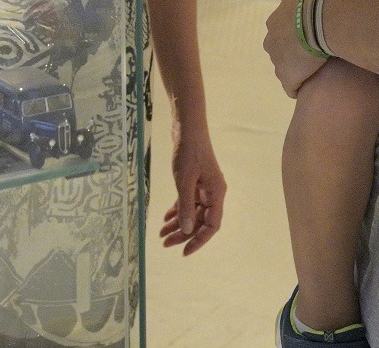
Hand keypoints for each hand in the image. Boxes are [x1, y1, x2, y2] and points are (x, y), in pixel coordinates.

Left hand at [158, 126, 226, 254]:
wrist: (187, 127)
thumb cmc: (188, 152)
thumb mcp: (185, 181)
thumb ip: (186, 206)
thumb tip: (186, 231)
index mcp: (216, 193)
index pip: (212, 225)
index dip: (199, 240)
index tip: (184, 251)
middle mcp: (213, 193)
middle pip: (200, 220)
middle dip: (183, 234)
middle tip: (165, 243)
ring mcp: (204, 187)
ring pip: (192, 212)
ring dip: (178, 223)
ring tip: (161, 233)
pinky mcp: (195, 181)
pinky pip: (188, 201)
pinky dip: (178, 210)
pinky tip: (165, 218)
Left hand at [263, 0, 328, 97]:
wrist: (323, 21)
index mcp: (274, 22)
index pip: (283, 29)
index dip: (297, 30)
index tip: (311, 30)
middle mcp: (271, 42)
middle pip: (281, 49)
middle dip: (294, 50)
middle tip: (315, 48)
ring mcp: (278, 63)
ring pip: (286, 68)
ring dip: (298, 67)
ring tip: (317, 66)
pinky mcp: (289, 79)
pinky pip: (292, 86)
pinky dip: (300, 85)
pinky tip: (313, 83)